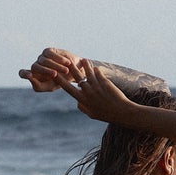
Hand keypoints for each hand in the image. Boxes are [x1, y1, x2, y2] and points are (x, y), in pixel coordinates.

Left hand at [19, 46, 83, 92]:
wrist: (75, 72)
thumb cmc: (61, 81)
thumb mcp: (50, 87)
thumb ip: (38, 86)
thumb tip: (30, 77)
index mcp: (34, 76)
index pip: (22, 73)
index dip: (24, 74)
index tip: (30, 75)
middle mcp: (36, 66)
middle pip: (34, 67)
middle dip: (45, 71)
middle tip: (55, 74)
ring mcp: (41, 58)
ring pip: (44, 61)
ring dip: (55, 66)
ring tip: (66, 71)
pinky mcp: (48, 51)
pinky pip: (50, 54)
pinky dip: (59, 59)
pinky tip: (67, 63)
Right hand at [19, 52, 139, 126]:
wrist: (121, 112)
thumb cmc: (105, 114)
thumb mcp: (91, 113)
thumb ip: (82, 107)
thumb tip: (77, 101)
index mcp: (82, 99)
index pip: (68, 88)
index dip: (60, 81)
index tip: (54, 75)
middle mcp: (88, 91)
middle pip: (77, 77)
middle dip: (71, 69)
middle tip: (66, 62)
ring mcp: (96, 86)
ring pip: (88, 73)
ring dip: (85, 65)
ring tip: (82, 60)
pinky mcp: (105, 82)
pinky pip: (99, 74)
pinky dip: (96, 70)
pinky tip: (94, 67)